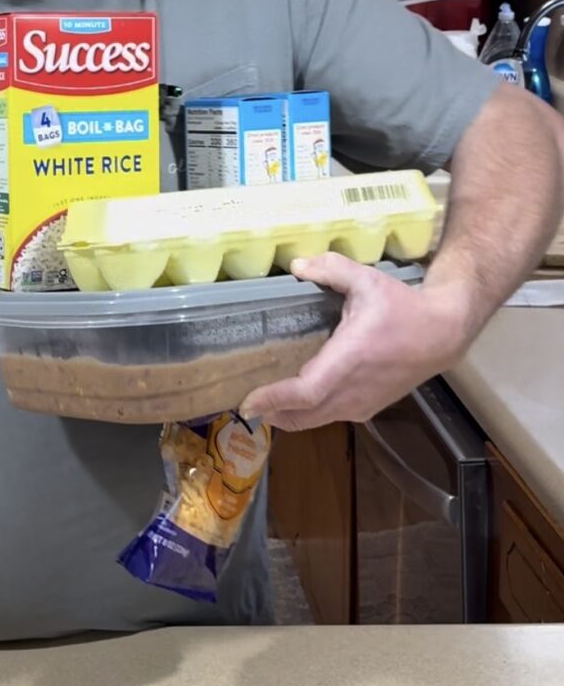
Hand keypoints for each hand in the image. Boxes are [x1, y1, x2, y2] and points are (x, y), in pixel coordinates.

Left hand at [239, 253, 473, 431]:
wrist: (443, 334)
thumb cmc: (404, 307)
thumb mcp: (368, 280)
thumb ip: (332, 269)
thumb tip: (296, 265)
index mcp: (349, 359)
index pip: (306, 392)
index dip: (274, 399)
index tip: (247, 401)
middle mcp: (352, 390)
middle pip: (302, 416)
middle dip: (270, 413)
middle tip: (243, 401)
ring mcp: (361, 404)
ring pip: (314, 421)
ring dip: (286, 416)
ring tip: (263, 401)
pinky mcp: (367, 409)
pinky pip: (328, 418)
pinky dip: (306, 414)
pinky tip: (295, 400)